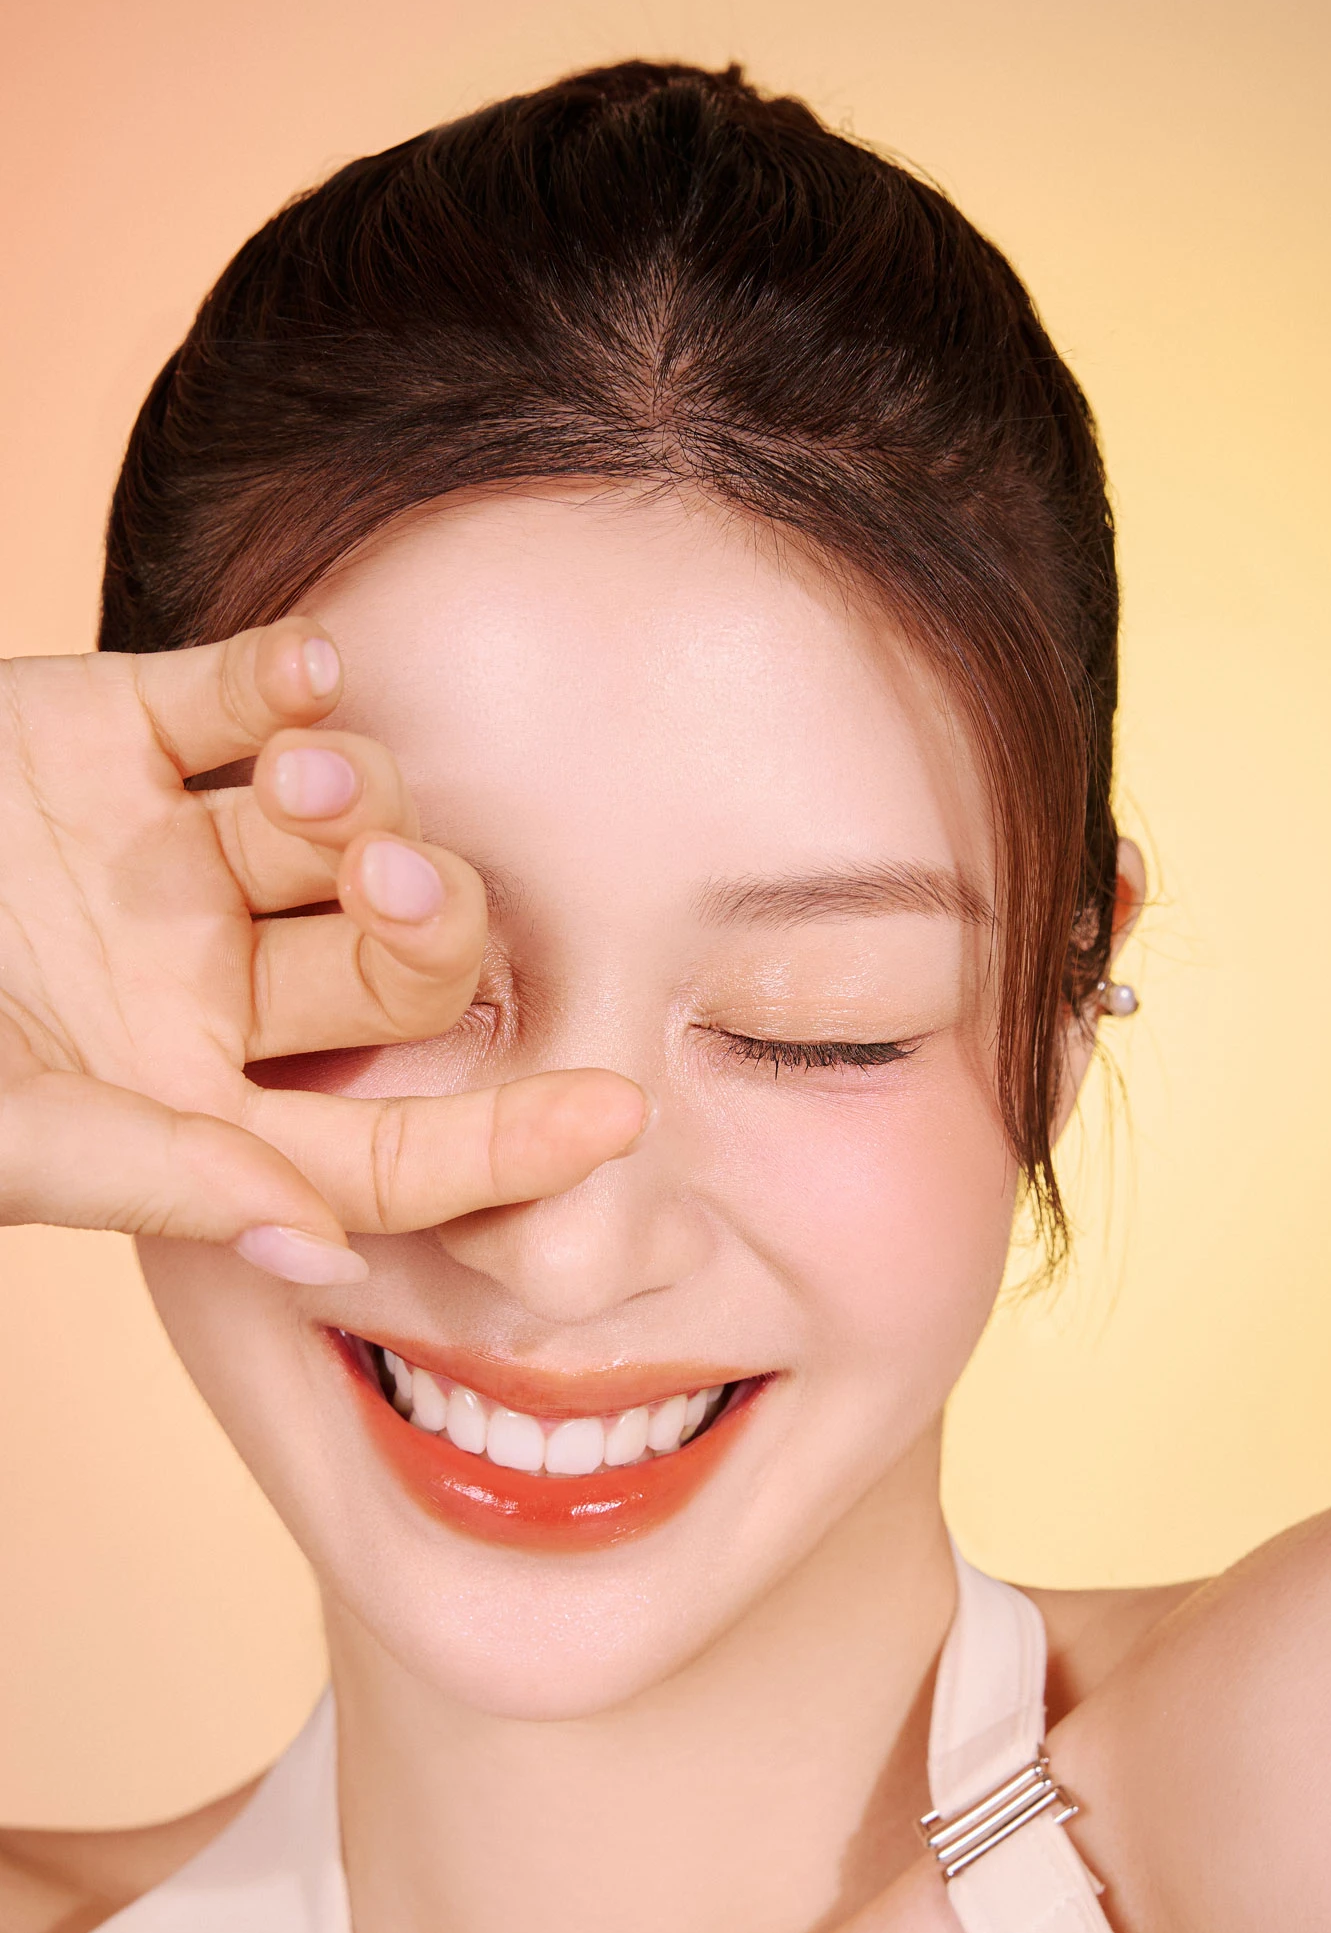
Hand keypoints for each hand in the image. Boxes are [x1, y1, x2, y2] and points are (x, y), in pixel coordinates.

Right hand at [0, 618, 647, 1281]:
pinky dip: (287, 681)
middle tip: (391, 893)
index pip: (390, 1146)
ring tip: (286, 784)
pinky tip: (305, 679)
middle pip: (397, 972)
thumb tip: (320, 1253)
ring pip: (339, 821)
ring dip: (346, 798)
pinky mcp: (106, 727)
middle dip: (421, 931)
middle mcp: (207, 986)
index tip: (621, 1110)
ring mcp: (166, 854)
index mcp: (194, 1108)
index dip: (502, 1140)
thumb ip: (148, 1176)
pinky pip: (245, 692)